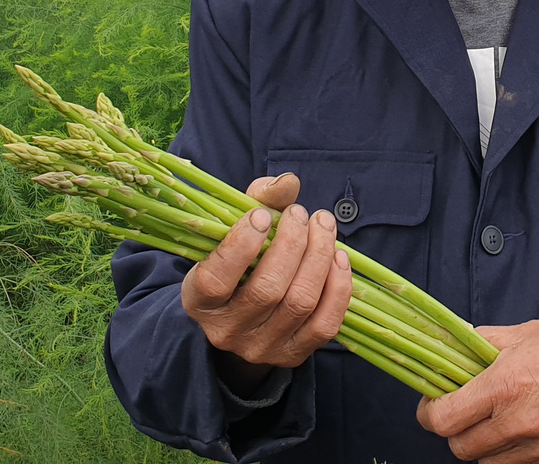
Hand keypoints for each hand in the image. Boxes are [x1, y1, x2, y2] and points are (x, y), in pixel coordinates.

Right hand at [180, 173, 352, 392]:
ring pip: (300, 302)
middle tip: (302, 214)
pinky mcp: (293, 355)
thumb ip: (258, 201)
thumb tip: (288, 183)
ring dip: (319, 256)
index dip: (241, 245)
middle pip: (268, 289)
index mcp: (199, 301)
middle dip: (292, 243)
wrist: (243, 318)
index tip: (263, 216)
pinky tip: (339, 258)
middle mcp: (227, 331)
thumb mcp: (235, 231)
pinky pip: (324, 324)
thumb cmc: (238, 263)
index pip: (216, 280)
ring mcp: (262, 348)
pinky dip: (338, 287)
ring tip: (323, 226)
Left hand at [415, 317, 538, 463]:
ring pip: (488, 462)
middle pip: (461, 447)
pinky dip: (513, 453)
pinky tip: (524, 428)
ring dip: (485, 444)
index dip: (429, 412)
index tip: (433, 403)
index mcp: (502, 387)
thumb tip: (450, 345)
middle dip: (456, 429)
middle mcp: (517, 423)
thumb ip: (480, 343)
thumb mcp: (521, 333)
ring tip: (498, 419)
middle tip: (465, 410)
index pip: (442, 419)